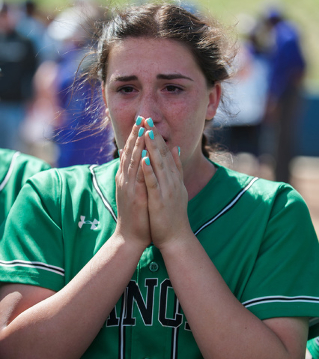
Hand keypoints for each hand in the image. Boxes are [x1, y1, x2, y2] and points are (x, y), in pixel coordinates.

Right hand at [115, 120, 150, 249]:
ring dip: (136, 145)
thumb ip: (138, 177)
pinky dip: (139, 166)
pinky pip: (136, 178)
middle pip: (129, 153)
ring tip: (141, 129)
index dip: (135, 137)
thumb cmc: (136, 216)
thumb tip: (140, 162)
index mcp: (127, 178)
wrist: (130, 237)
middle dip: (135, 135)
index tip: (141, 121)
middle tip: (140, 117)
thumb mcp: (137, 193)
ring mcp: (127, 187)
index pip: (131, 153)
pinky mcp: (132, 197)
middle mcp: (125, 180)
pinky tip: (143, 154)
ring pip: (131, 162)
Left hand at [141, 119, 190, 250]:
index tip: (150, 123)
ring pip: (159, 166)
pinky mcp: (160, 201)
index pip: (166, 154)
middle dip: (154, 137)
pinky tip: (143, 159)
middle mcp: (172, 182)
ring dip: (153, 149)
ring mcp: (167, 191)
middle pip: (163, 156)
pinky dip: (149, 171)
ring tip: (146, 132)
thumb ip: (176, 169)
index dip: (158, 138)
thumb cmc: (173, 215)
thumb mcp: (178, 188)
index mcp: (174, 179)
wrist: (176, 238)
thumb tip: (176, 148)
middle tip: (147, 120)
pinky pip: (154, 184)